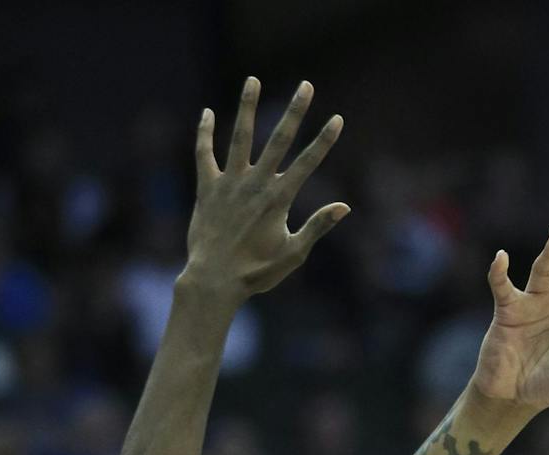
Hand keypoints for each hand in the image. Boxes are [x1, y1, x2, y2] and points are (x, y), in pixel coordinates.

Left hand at [181, 77, 348, 300]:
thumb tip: (344, 207)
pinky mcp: (206, 188)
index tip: (337, 118)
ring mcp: (229, 183)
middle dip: (295, 111)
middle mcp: (255, 184)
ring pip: (240, 136)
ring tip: (252, 80)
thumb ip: (317, 226)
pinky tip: (206, 112)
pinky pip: (204, 153)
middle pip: (279, 140)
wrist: (214, 280)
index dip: (324, 140)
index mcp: (279, 199)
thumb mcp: (294, 253)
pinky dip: (204, 133)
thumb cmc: (257, 272)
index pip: (308, 163)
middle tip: (306, 86)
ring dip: (247, 107)